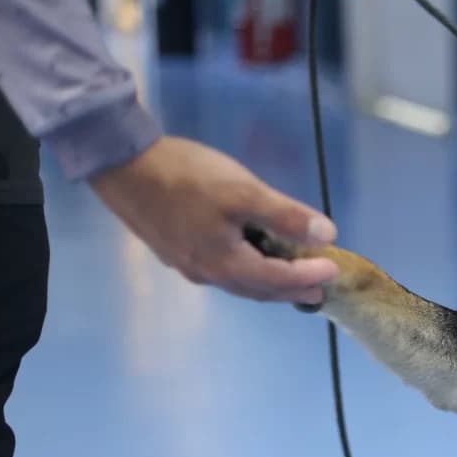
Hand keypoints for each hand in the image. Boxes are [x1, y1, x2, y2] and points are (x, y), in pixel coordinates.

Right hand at [89, 136, 339, 303]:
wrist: (121, 164)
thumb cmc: (186, 177)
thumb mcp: (243, 192)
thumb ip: (285, 216)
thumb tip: (327, 236)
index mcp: (225, 264)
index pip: (278, 280)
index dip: (308, 276)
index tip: (334, 271)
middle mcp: (206, 274)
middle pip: (258, 289)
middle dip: (291, 291)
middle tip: (319, 292)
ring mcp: (187, 264)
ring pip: (239, 283)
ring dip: (268, 284)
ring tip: (292, 281)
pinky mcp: (175, 250)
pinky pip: (222, 271)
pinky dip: (247, 272)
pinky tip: (250, 259)